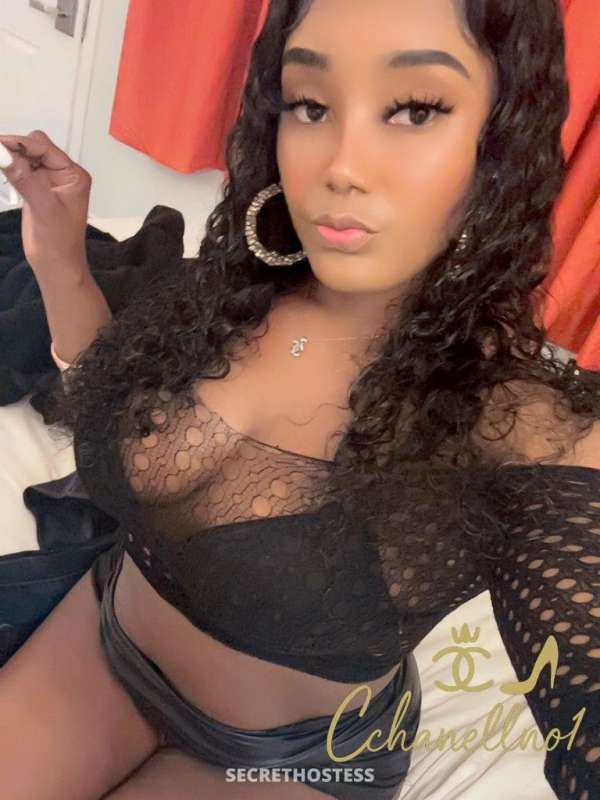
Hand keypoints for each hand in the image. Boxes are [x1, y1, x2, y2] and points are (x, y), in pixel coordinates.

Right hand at [0, 130, 91, 278]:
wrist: (56, 265)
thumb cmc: (60, 244)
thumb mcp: (43, 209)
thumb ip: (24, 179)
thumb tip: (4, 154)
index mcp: (74, 176)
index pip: (44, 147)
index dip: (20, 143)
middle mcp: (63, 175)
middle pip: (34, 147)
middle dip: (14, 148)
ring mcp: (48, 181)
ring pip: (24, 156)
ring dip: (9, 157)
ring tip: (0, 164)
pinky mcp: (35, 189)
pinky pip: (19, 170)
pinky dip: (8, 168)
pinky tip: (2, 172)